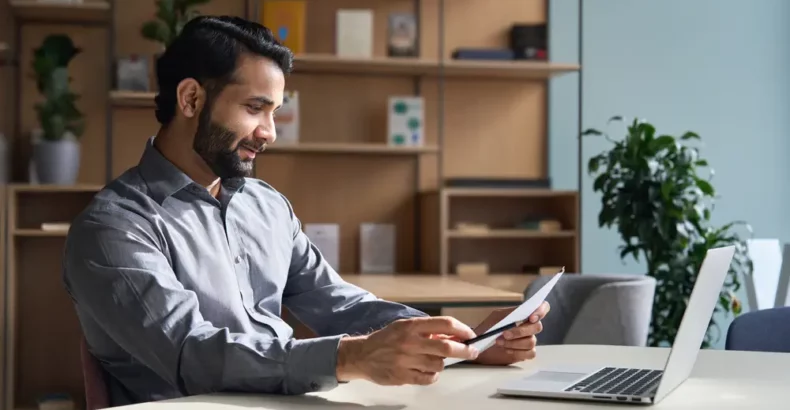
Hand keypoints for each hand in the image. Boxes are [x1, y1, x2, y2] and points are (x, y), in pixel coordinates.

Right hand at [336, 316, 478, 384]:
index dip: (462, 329)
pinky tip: (427, 371)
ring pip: (439, 364)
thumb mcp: (405, 327)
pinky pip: (429, 379)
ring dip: (442, 363)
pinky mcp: (403, 376)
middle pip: (447, 346)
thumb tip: (453, 336)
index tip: (471, 335)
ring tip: (433, 360)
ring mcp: (406, 360)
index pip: (445, 324)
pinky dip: (433, 376)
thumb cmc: (386, 340)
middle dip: (465, 350)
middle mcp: (410, 342)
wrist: (362, 355)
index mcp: (411, 326)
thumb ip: (427, 330)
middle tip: (472, 352)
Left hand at [472, 301, 549, 365]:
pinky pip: (530, 353)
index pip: (542, 308)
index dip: (541, 311)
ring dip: (514, 342)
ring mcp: (528, 340)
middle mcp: (529, 327)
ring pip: (531, 341)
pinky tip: (507, 350)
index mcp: (524, 314)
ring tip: (499, 342)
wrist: (479, 344)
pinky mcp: (525, 353)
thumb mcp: (497, 316)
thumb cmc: (488, 327)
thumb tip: (522, 311)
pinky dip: (518, 352)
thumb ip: (510, 313)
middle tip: (505, 333)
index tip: (531, 318)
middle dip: (520, 331)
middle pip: (537, 327)